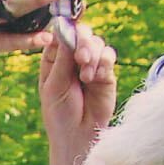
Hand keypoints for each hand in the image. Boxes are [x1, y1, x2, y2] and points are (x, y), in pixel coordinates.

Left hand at [39, 23, 117, 164]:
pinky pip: (109, 56)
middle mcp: (72, 59)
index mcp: (54, 59)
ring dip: (93, 55)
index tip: (69, 31)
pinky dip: (104, 63)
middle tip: (81, 58)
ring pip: (97, 43)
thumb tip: (64, 28)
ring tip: (86, 77)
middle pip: (82, 34)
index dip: (67, 29)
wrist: (78, 136)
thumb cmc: (59, 114)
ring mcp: (91, 65)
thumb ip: (62, 57)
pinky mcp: (106, 74)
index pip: (61, 34)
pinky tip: (96, 78)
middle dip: (83, 42)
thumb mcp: (54, 85)